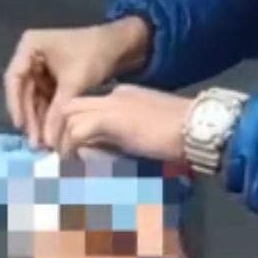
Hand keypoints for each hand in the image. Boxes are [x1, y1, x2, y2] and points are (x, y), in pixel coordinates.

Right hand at [5, 18, 149, 148]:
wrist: (122, 46)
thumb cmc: (95, 55)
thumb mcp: (74, 83)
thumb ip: (57, 111)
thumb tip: (48, 141)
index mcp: (29, 47)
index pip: (14, 79)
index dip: (16, 105)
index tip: (21, 127)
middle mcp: (30, 55)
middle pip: (24, 91)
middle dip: (31, 117)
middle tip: (35, 143)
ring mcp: (41, 66)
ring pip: (35, 97)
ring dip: (40, 119)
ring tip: (43, 143)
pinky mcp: (54, 76)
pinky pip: (47, 98)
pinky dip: (49, 114)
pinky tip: (51, 132)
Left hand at [53, 85, 191, 162]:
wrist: (199, 128)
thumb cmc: (185, 136)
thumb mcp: (148, 137)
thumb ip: (124, 141)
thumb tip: (100, 156)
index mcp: (126, 96)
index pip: (89, 106)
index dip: (76, 128)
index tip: (72, 150)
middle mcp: (115, 95)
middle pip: (72, 106)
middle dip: (59, 129)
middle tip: (58, 154)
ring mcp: (112, 104)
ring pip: (69, 115)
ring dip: (61, 140)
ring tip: (62, 162)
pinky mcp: (111, 118)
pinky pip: (77, 130)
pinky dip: (70, 147)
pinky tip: (72, 163)